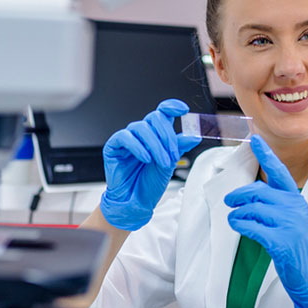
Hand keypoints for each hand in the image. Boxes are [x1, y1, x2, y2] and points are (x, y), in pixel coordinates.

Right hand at [100, 99, 201, 230]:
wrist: (136, 201)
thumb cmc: (150, 183)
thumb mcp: (170, 163)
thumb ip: (179, 146)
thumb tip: (194, 135)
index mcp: (156, 134)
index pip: (163, 112)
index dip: (172, 106)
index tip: (183, 110)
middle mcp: (142, 133)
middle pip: (154, 118)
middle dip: (167, 135)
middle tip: (172, 155)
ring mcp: (127, 138)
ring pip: (141, 127)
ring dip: (155, 145)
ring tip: (161, 162)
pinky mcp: (114, 146)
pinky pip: (125, 137)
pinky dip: (138, 147)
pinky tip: (145, 158)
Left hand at [225, 136, 307, 307]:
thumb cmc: (298, 246)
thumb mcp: (292, 219)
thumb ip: (276, 204)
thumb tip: (250, 194)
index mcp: (295, 200)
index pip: (279, 172)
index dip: (266, 155)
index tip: (255, 139)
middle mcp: (293, 208)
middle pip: (259, 192)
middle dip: (240, 195)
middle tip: (229, 200)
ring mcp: (289, 224)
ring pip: (253, 208)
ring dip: (238, 213)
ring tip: (235, 219)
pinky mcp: (281, 241)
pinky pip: (252, 227)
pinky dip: (240, 225)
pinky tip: (237, 226)